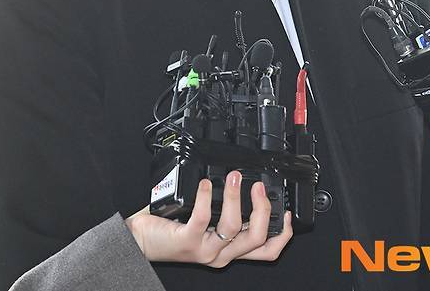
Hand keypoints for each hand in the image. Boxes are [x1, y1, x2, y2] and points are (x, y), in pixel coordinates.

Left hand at [125, 170, 292, 267]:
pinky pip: (203, 218)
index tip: (288, 211)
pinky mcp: (187, 242)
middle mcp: (222, 253)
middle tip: (258, 185)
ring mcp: (206, 250)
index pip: (266, 250)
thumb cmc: (172, 229)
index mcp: (230, 249)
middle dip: (263, 208)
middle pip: (258, 238)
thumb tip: (244, 184)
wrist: (141, 240)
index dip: (284, 234)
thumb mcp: (208, 223)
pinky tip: (206, 184)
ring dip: (237, 197)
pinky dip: (207, 197)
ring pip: (234, 227)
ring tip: (233, 176)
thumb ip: (225, 211)